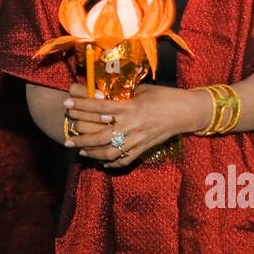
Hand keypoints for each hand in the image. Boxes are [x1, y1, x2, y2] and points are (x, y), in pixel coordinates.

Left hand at [60, 83, 208, 168]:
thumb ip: (121, 94)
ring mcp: (138, 140)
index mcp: (130, 107)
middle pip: (99, 135)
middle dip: (80, 137)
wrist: (186, 112)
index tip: (66, 103)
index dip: (80, 105)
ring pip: (109, 152)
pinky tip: (100, 162)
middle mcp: (132, 125)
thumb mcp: (141, 90)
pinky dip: (110, 163)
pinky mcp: (144, 149)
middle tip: (68, 138)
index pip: (98, 107)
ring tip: (80, 151)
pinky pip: (124, 160)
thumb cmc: (164, 96)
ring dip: (92, 153)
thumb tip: (100, 94)